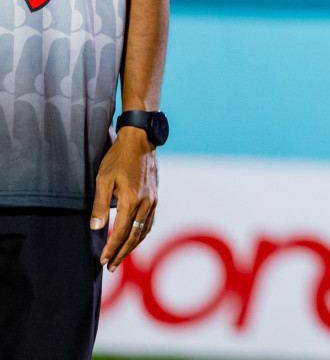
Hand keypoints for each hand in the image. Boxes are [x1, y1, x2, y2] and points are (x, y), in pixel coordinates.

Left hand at [90, 126, 157, 271]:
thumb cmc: (118, 158)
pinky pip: (149, 221)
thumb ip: (100, 205)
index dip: (111, 248)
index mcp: (132, 201)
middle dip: (122, 253)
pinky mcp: (155, 197)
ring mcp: (153, 201)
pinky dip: (141, 234)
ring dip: (132, 246)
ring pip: (144, 230)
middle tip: (111, 267)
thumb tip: (96, 228)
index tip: (102, 260)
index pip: (120, 232)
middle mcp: (146, 204)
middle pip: (134, 236)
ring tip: (121, 256)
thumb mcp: (103, 179)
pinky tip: (135, 237)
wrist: (141, 141)